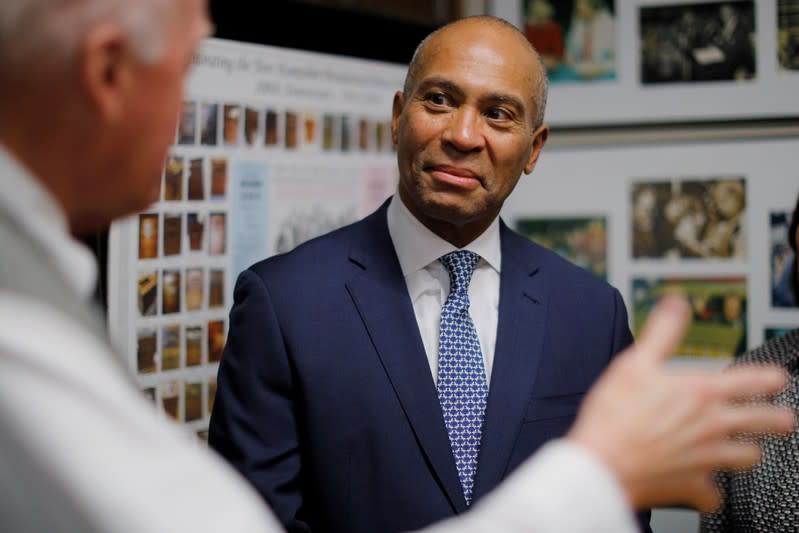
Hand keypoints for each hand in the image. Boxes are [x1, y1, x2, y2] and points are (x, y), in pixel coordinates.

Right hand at [567, 294, 794, 511]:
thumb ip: (662, 333)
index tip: (777, 378)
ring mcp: (706, 458)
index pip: (751, 381)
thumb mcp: (634, 363)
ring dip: (750, 451)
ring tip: (751, 449)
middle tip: (785, 418)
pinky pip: (713, 495)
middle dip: (779, 418)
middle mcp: (712, 426)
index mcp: (701, 393)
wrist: (602, 462)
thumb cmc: (615, 415)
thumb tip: (676, 305)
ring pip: (748, 457)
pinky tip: (707, 489)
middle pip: (764, 422)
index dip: (770, 378)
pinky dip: (711, 492)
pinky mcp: (692, 486)